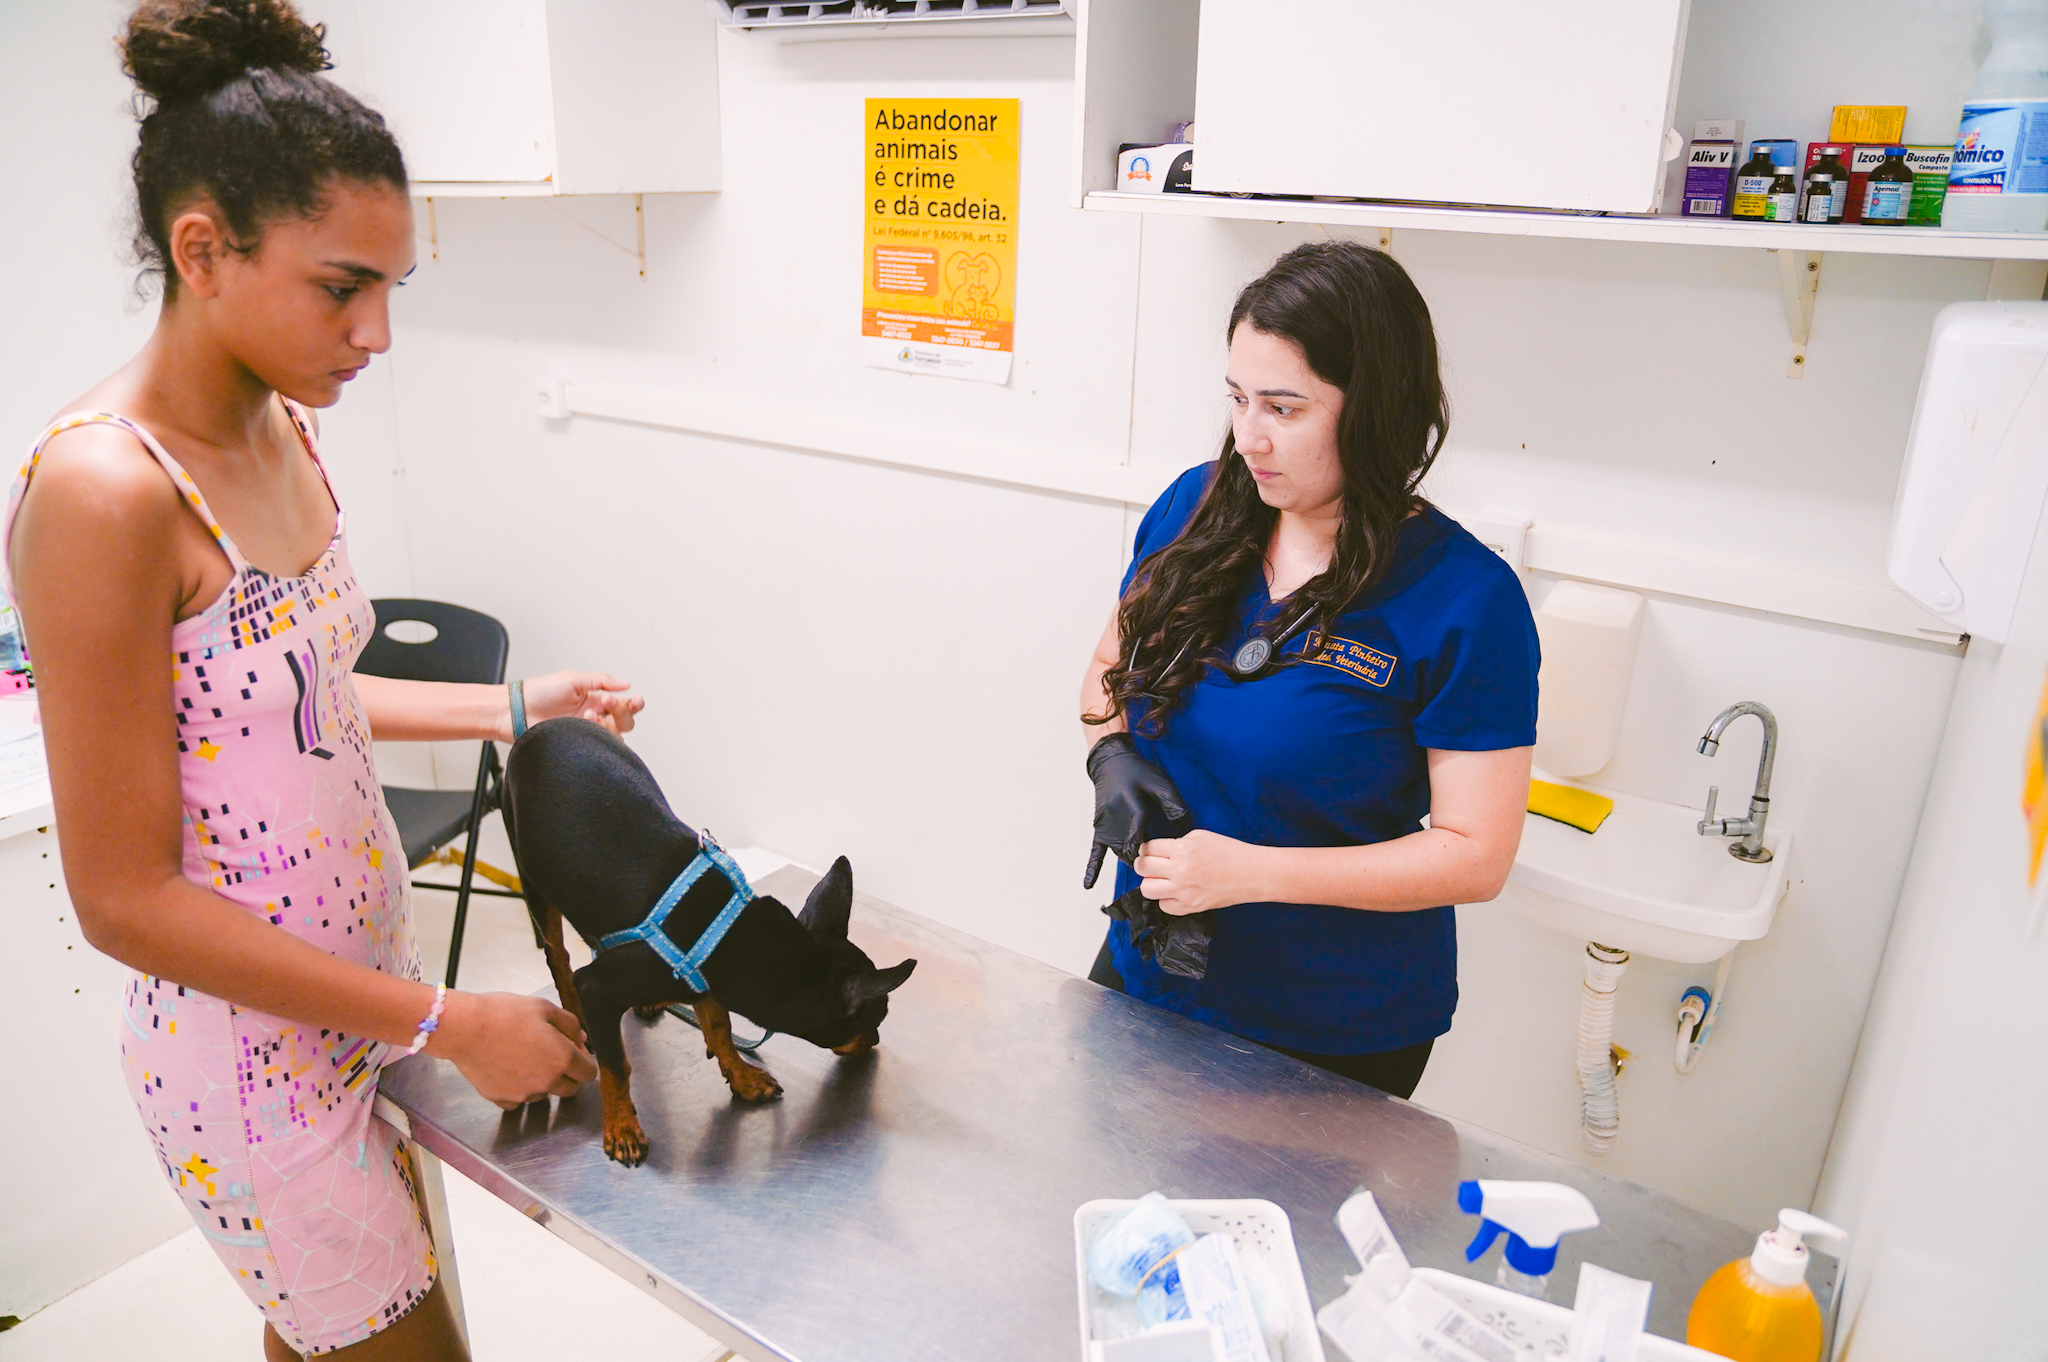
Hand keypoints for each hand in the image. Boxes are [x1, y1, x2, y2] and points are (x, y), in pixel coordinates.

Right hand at [427, 991, 598, 1109]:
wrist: (465, 1028)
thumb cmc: (505, 1013)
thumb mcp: (544, 1008)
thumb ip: (570, 1025)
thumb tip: (581, 1040)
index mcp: (563, 1059)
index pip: (589, 1073)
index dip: (585, 1061)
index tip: (575, 1051)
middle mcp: (547, 1082)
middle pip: (570, 1089)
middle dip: (568, 1075)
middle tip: (552, 1055)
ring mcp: (524, 1095)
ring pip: (544, 1095)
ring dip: (543, 1082)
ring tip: (525, 1058)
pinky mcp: (501, 1100)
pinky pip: (518, 1101)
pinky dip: (518, 1089)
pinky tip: (508, 1070)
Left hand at [520, 670, 643, 736]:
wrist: (517, 710)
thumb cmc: (539, 692)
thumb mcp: (573, 679)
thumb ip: (602, 680)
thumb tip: (627, 685)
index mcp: (594, 699)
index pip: (623, 704)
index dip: (633, 703)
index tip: (634, 700)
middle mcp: (594, 716)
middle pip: (625, 721)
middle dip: (622, 712)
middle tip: (608, 702)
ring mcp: (586, 732)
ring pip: (615, 736)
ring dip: (607, 724)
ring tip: (588, 715)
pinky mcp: (578, 745)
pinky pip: (599, 746)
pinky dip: (597, 735)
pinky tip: (585, 725)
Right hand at [1083, 732, 1190, 889]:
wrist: (1111, 763)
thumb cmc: (1136, 771)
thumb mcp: (1160, 782)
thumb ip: (1172, 802)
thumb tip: (1183, 823)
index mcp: (1131, 807)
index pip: (1139, 834)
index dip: (1148, 850)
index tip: (1159, 862)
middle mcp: (1116, 819)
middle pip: (1129, 848)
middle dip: (1144, 860)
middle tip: (1160, 867)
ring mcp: (1106, 826)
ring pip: (1118, 852)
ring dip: (1131, 859)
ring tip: (1146, 867)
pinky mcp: (1100, 828)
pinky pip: (1095, 851)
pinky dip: (1093, 868)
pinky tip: (1089, 883)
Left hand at [1134, 830, 1262, 915]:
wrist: (1252, 874)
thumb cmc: (1231, 853)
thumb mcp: (1201, 837)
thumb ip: (1178, 843)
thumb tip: (1161, 852)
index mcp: (1182, 850)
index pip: (1148, 849)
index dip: (1146, 848)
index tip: (1148, 850)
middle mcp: (1180, 872)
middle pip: (1142, 869)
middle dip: (1143, 864)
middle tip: (1150, 863)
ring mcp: (1184, 892)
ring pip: (1147, 890)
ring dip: (1151, 882)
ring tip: (1163, 879)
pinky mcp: (1191, 907)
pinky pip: (1164, 906)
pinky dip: (1167, 899)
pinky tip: (1176, 891)